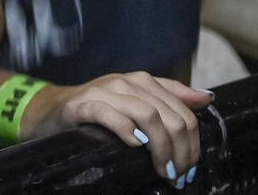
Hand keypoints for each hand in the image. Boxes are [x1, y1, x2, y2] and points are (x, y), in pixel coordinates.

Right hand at [25, 74, 210, 188]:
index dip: (192, 142)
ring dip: (161, 148)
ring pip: (147, 115)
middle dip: (180, 150)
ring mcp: (104, 92)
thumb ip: (170, 98)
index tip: (189, 166)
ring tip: (162, 170)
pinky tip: (134, 146)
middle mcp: (126, 83)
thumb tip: (206, 98)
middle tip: (177, 175)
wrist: (51, 111)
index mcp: (143, 82)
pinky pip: (110, 115)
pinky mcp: (82, 105)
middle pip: (170, 116)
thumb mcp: (136, 102)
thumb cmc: (97, 111)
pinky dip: (127, 131)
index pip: (184, 110)